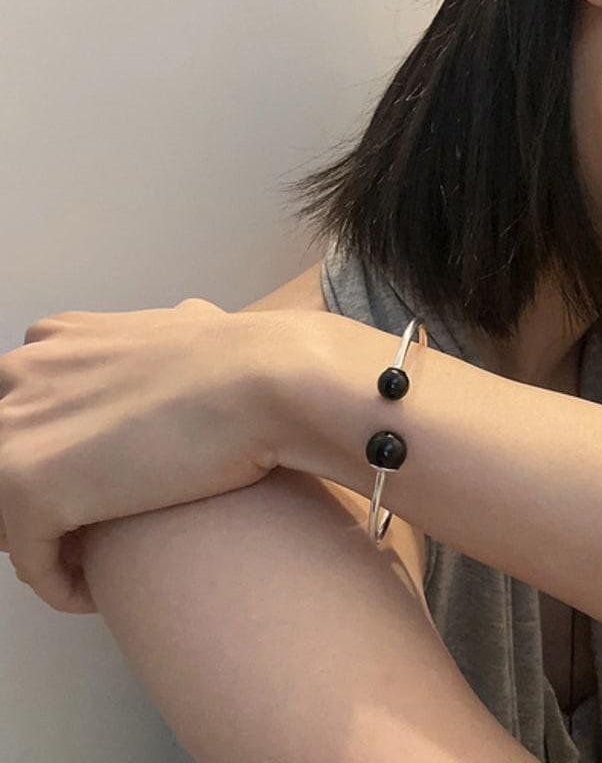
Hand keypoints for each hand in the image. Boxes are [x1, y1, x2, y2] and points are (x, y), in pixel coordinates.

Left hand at [0, 298, 283, 613]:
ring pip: (4, 512)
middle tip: (81, 532)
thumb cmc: (243, 358)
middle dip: (38, 499)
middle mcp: (24, 374)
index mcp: (59, 339)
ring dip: (43, 543)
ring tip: (87, 565)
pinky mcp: (29, 488)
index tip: (89, 485)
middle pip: (5, 456)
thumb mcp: (190, 323)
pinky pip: (29, 558)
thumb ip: (162, 332)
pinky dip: (58, 584)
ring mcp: (17, 429)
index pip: (23, 410)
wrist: (264, 382)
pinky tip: (93, 592)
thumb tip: (190, 322)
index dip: (55, 454)